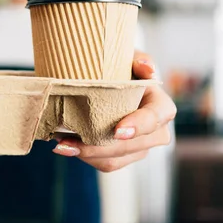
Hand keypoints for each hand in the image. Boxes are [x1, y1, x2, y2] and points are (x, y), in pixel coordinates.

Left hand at [52, 50, 176, 171]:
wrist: (106, 82)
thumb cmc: (120, 68)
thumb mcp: (128, 58)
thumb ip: (139, 59)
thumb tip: (147, 68)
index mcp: (160, 105)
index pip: (156, 118)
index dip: (139, 125)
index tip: (117, 130)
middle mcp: (156, 131)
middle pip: (131, 145)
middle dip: (101, 146)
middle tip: (69, 140)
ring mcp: (140, 147)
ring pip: (116, 159)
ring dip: (87, 154)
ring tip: (62, 144)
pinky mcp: (123, 157)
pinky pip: (106, 164)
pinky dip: (86, 157)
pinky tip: (67, 147)